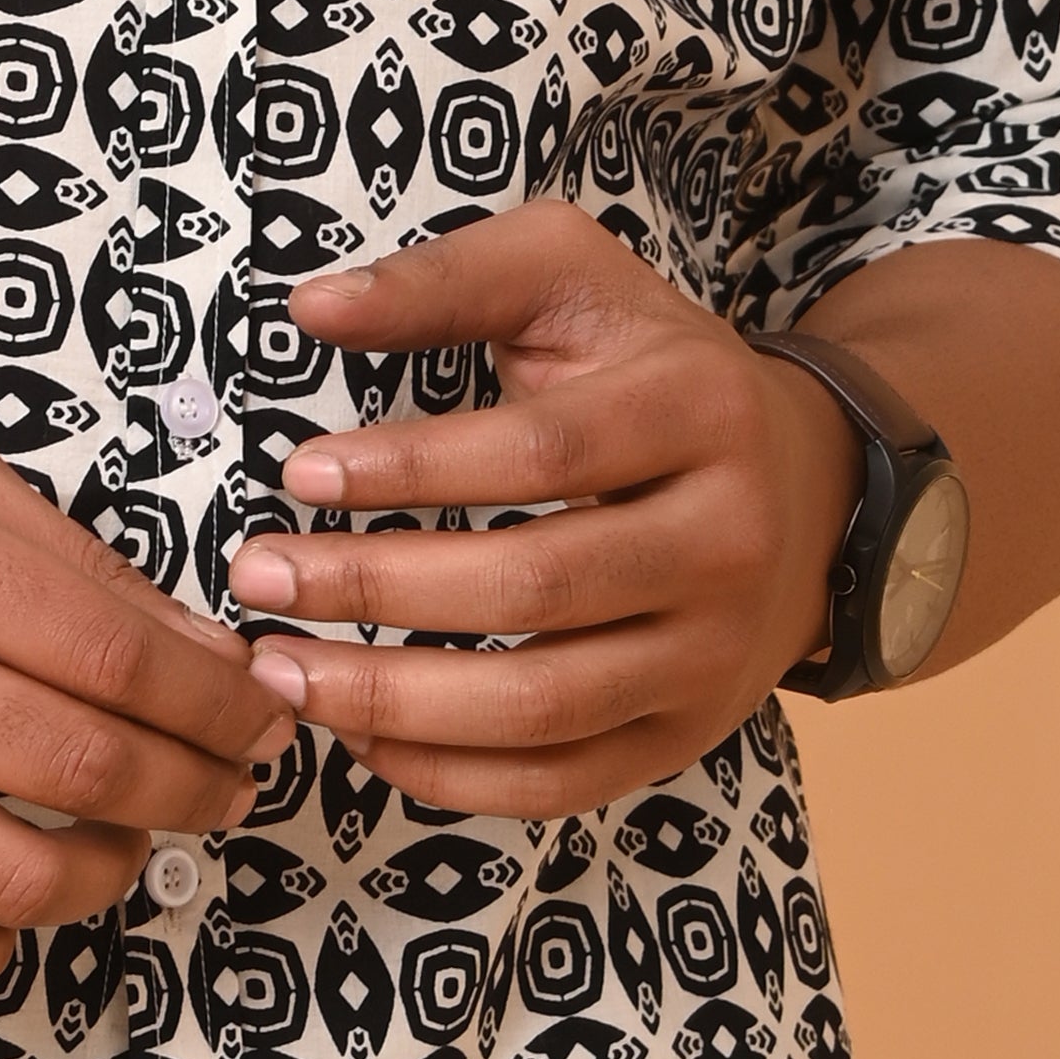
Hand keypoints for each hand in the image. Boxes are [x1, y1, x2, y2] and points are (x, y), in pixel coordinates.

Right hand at [0, 424, 280, 1004]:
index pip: (115, 650)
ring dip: (117, 871)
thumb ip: (60, 556)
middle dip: (199, 788)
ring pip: (17, 882)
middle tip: (232, 784)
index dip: (219, 700)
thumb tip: (200, 656)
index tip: (260, 713)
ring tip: (133, 837)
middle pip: (87, 770)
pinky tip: (12, 899)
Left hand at [227, 208, 855, 817]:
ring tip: (281, 673)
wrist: (801, 483)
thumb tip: (313, 308)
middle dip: (376, 589)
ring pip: (543, 705)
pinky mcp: (686, 733)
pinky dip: (449, 773)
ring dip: (393, 699)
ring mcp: (712, 653)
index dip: (414, 468)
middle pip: (534, 587)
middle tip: (258, 580)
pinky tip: (360, 734)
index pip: (544, 452)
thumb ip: (448, 278)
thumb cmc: (648, 368)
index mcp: (699, 411)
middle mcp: (725, 541)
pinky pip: (561, 781)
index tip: (300, 472)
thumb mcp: (569, 277)